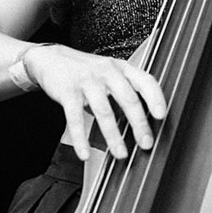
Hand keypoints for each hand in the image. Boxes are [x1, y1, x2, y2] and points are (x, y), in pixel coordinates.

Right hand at [22, 44, 166, 160]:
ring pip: (104, 110)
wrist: (50, 59)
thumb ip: (125, 90)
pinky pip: (75, 118)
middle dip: (139, 124)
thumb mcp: (109, 73)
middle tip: (145, 143)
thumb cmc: (84, 71)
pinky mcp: (67, 91)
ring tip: (120, 153)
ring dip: (113, 135)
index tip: (161, 116)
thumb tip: (142, 121)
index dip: (155, 98)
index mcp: (121, 68)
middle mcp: (106, 71)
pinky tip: (84, 153)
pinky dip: (81, 139)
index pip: (145, 81)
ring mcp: (87, 81)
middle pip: (128, 98)